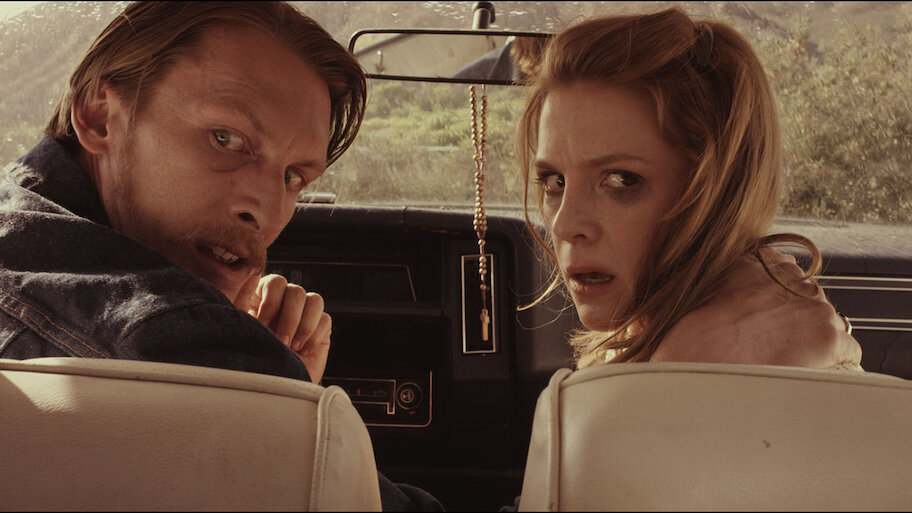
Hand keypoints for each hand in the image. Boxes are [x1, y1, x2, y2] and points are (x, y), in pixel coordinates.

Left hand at [234, 273, 330, 382]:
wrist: (271, 393)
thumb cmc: (250, 364)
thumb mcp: (240, 330)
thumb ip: (241, 301)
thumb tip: (248, 276)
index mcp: (263, 299)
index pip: (275, 282)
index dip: (271, 301)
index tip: (261, 323)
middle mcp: (285, 304)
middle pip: (296, 291)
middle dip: (288, 318)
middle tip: (280, 340)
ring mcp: (305, 316)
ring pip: (314, 300)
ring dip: (303, 325)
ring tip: (292, 346)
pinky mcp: (321, 329)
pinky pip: (324, 320)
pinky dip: (314, 336)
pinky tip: (303, 350)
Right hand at [652, 248, 861, 369]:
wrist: (695, 374)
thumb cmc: (683, 346)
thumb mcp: (688, 300)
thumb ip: (715, 290)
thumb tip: (719, 300)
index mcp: (751, 262)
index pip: (781, 270)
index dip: (772, 298)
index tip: (761, 317)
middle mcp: (787, 276)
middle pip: (806, 296)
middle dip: (791, 319)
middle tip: (767, 345)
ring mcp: (812, 306)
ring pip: (826, 322)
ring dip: (809, 340)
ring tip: (781, 363)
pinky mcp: (829, 337)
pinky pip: (848, 351)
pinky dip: (832, 364)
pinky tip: (806, 375)